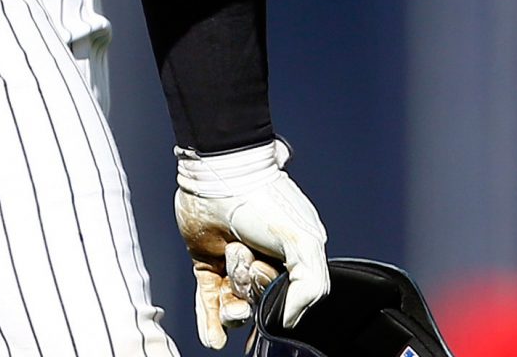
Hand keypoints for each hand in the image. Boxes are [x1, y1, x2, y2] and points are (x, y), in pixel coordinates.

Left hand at [174, 140, 328, 347]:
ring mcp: (234, 263)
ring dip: (229, 305)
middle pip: (258, 303)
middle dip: (248, 289)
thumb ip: (309, 287)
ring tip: (225, 281)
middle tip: (240, 257)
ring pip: (233, 305)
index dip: (271, 292)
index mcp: (292, 260)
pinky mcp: (206, 260)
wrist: (221, 177)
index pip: (284, 298)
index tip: (263, 269)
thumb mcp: (304, 243)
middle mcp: (264, 263)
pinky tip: (212, 340)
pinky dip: (210, 322)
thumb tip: (288, 321)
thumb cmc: (266, 203)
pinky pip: (208, 299)